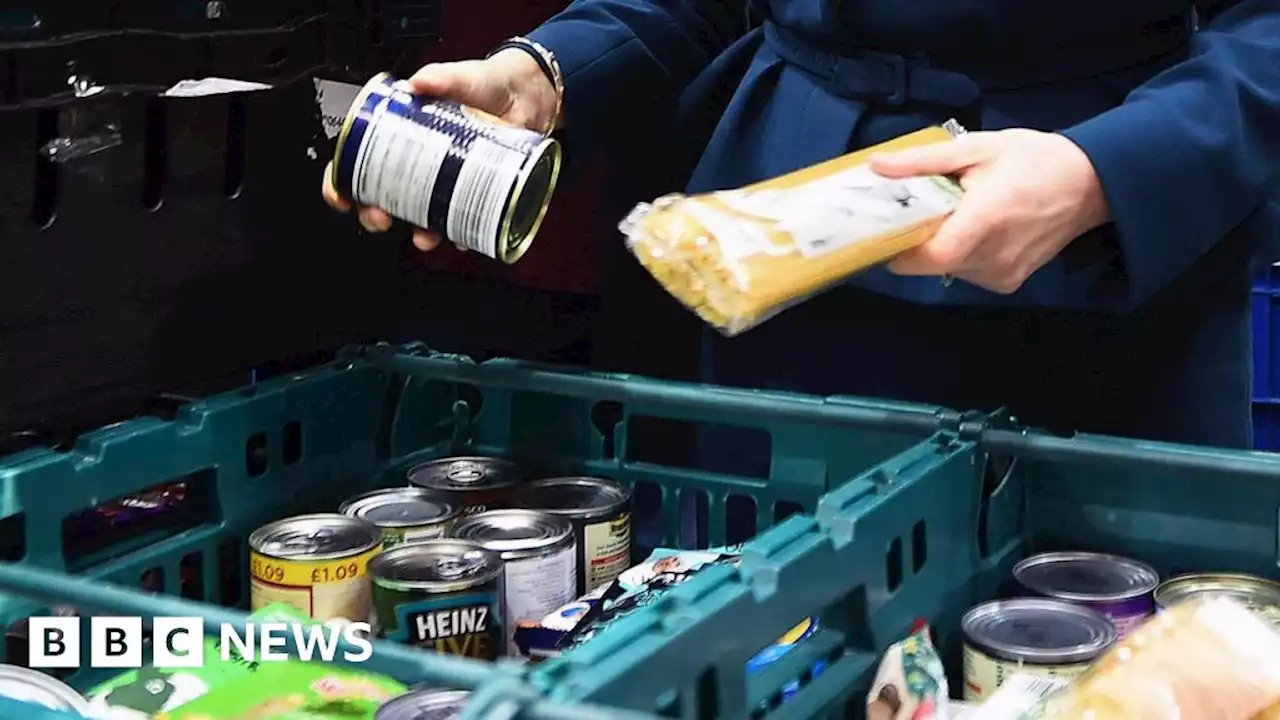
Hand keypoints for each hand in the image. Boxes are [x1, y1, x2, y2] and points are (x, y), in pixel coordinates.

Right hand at [321, 50, 559, 251]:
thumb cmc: (486, 85)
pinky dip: (461, 233)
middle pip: (382, 196)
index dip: (341, 181)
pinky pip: (462, 221)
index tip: (340, 194)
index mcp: (401, 133)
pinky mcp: (474, 192)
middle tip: (380, 215)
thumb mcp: (461, 77)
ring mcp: (445, 181)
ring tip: (422, 234)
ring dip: (417, 231)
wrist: (528, 96)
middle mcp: (419, 162)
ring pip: (419, 215)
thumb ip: (441, 77)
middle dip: (374, 214)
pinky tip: (462, 236)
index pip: (357, 160)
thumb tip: (418, 82)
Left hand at [870, 129, 1110, 293]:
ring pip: (947, 270)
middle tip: (919, 212)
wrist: (1091, 183)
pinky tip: (976, 230)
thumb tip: (876, 166)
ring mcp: (1004, 274)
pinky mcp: (1009, 283)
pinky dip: (960, 254)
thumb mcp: (977, 148)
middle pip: (932, 263)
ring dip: (940, 247)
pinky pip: (966, 273)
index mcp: (987, 219)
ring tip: (955, 215)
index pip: (931, 255)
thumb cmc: (1033, 159)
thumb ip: (924, 161)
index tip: (886, 229)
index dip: (901, 249)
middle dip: (917, 241)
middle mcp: (995, 255)